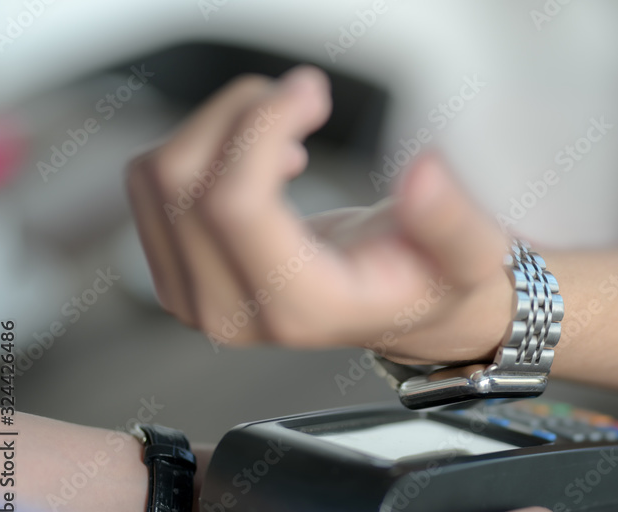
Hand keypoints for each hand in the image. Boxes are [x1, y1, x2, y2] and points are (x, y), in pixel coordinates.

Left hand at [127, 66, 511, 362]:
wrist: (398, 306)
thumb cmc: (428, 276)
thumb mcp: (468, 252)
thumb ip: (454, 219)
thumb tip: (424, 176)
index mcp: (301, 308)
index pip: (234, 206)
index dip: (261, 128)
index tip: (311, 92)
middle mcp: (235, 313)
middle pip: (185, 182)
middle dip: (242, 113)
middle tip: (303, 99)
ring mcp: (196, 300)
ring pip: (157, 176)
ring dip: (219, 126)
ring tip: (283, 133)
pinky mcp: (175, 277)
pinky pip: (149, 187)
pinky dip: (200, 149)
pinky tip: (259, 164)